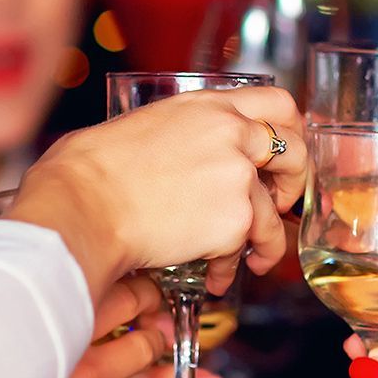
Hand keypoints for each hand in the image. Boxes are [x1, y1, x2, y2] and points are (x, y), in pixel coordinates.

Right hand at [9, 87, 303, 295]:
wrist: (82, 206)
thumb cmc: (92, 170)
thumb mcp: (145, 126)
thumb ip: (184, 133)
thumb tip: (189, 153)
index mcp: (208, 105)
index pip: (277, 102)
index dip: (291, 129)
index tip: (286, 152)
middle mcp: (231, 133)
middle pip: (295, 152)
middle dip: (294, 183)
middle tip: (279, 203)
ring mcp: (236, 176)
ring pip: (272, 214)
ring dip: (266, 242)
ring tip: (251, 260)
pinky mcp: (234, 219)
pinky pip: (246, 248)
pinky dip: (231, 266)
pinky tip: (213, 275)